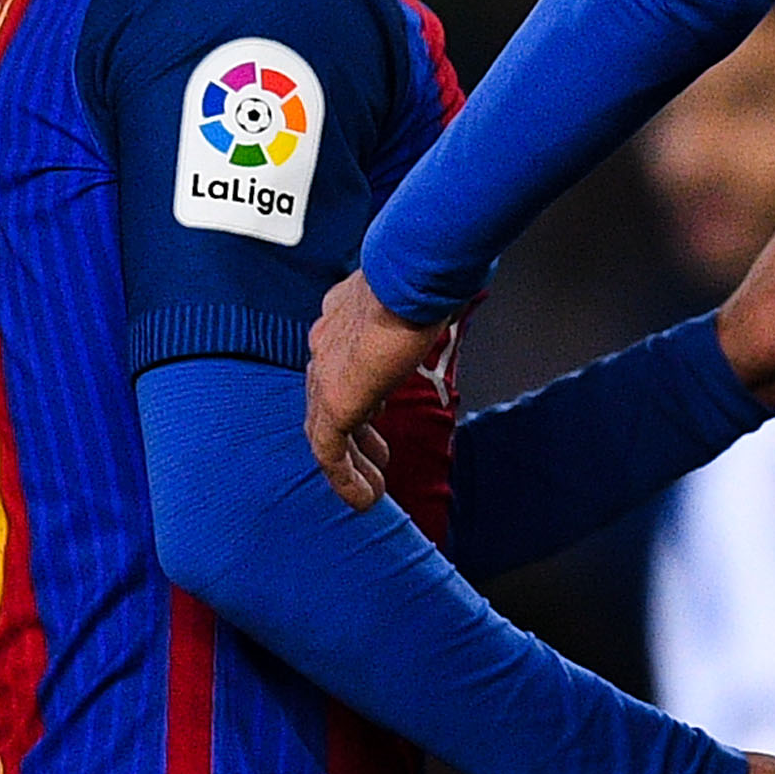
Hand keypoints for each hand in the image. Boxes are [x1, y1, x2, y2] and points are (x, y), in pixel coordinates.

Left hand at [306, 272, 449, 512]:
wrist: (407, 277)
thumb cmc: (423, 274)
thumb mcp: (421, 291)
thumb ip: (423, 301)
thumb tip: (450, 292)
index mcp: (342, 316)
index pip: (339, 363)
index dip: (362, 394)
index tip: (379, 414)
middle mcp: (325, 344)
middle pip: (329, 400)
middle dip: (356, 433)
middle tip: (375, 457)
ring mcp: (324, 374)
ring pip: (328, 431)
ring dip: (352, 463)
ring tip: (372, 489)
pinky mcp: (333, 403)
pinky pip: (330, 453)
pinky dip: (345, 479)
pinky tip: (365, 499)